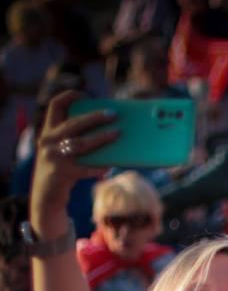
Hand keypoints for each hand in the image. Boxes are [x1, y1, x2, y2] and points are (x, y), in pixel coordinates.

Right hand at [32, 92, 116, 226]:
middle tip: (113, 114)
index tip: (86, 95)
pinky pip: (85, 169)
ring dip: (101, 138)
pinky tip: (110, 165)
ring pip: (81, 144)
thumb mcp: (62, 150)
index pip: (55, 106)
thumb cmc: (62, 168)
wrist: (46, 195)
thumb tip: (108, 129)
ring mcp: (54, 157)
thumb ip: (75, 138)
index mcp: (48, 131)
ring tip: (118, 134)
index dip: (70, 96)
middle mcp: (48, 141)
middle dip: (94, 117)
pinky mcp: (62, 173)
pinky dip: (98, 167)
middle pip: (74, 123)